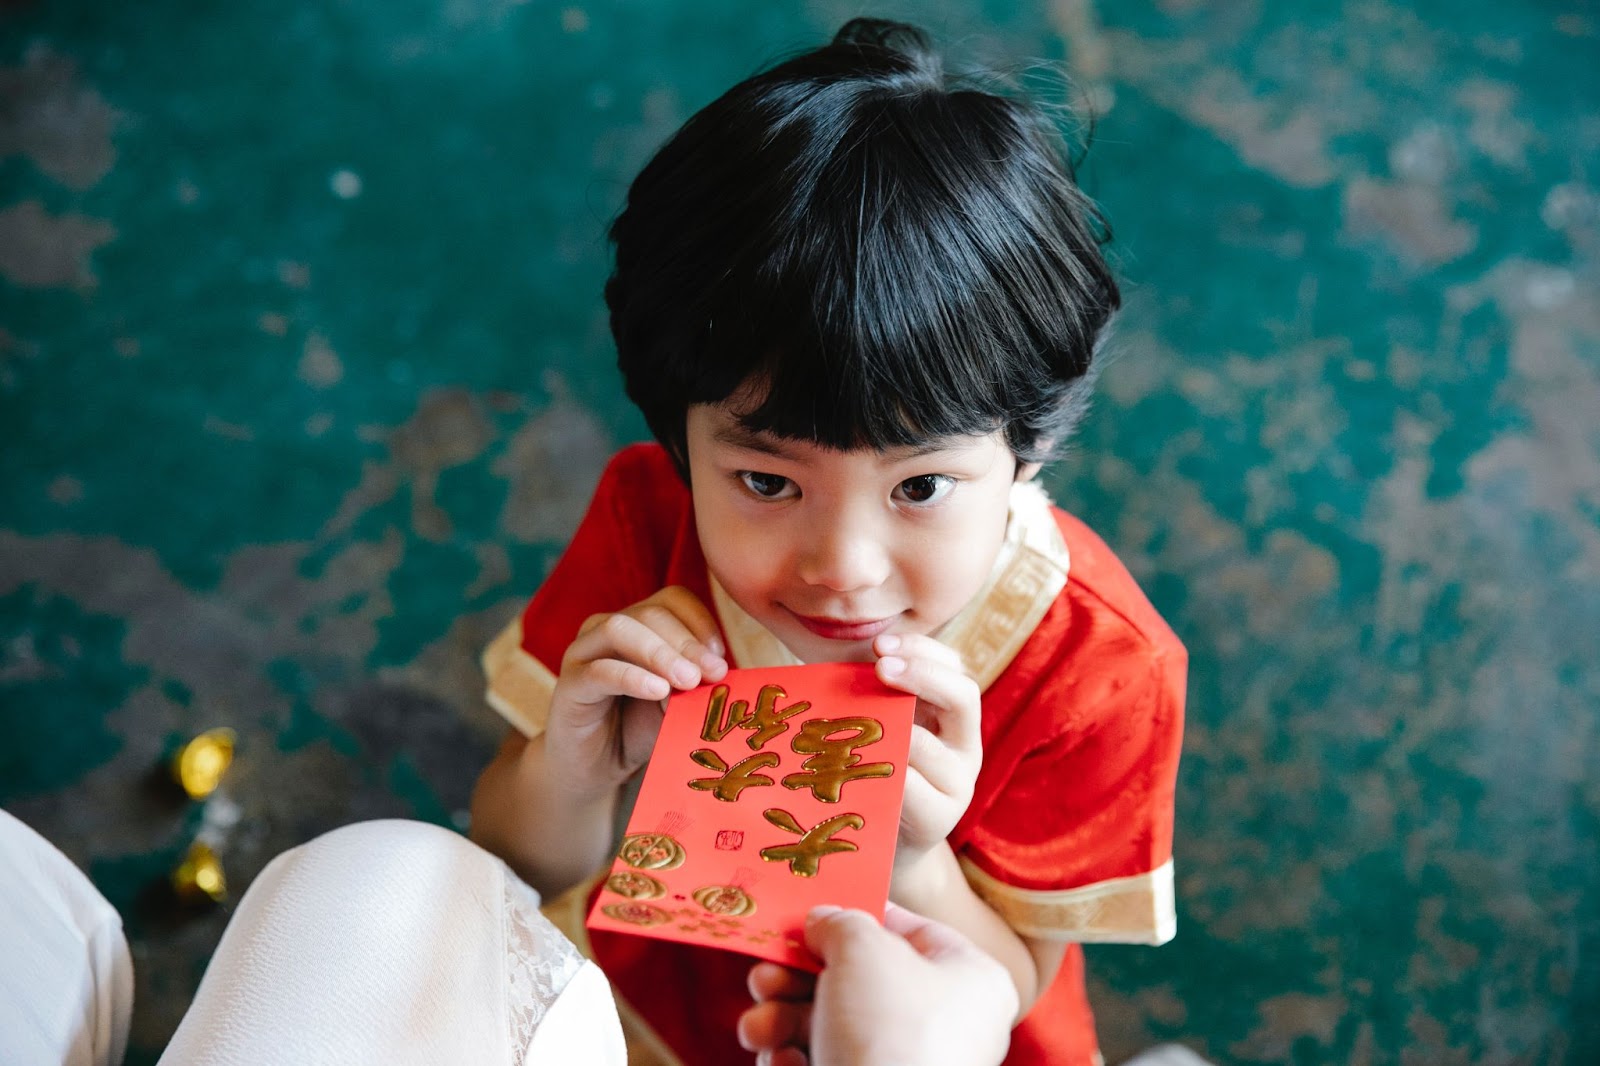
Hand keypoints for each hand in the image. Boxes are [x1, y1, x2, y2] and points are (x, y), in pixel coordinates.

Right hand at [544, 586, 726, 797]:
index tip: (721, 657)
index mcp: (640, 624)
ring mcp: (584, 652)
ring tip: (688, 680)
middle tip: (714, 672)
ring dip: (660, 653)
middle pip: (650, 612)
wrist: (594, 769)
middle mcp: (609, 629)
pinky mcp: (568, 684)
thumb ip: (693, 684)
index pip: (672, 599)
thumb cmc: (638, 729)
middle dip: (687, 641)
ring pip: (620, 629)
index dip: (700, 621)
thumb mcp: (676, 703)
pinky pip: (599, 670)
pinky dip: (633, 677)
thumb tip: (718, 671)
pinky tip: (657, 691)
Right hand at [738, 903, 1016, 1065]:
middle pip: (858, 981)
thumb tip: (821, 923)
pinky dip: (791, 1061)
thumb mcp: (862, 947)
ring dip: (781, 1018)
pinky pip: (824, 1065)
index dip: (855, 917)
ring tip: (757, 1026)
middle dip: (799, 977)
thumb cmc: (890, 1032)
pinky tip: (778, 1060)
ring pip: (831, 1027)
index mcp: (970, 979)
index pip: (909, 930)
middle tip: (765, 972)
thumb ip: (839, 922)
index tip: (809, 917)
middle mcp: (946, 1025)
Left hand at [871, 633, 981, 872]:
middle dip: (921, 674)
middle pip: (963, 696)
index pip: (954, 667)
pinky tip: (856, 766)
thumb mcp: (882, 725)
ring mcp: (958, 784)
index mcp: (953, 714)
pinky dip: (884, 772)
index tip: (881, 646)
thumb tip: (835, 661)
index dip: (922, 649)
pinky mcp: (938, 819)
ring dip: (891, 728)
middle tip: (880, 666)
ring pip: (929, 746)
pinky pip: (912, 790)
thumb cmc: (876, 771)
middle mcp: (965, 745)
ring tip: (858, 721)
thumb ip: (873, 694)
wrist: (886, 842)